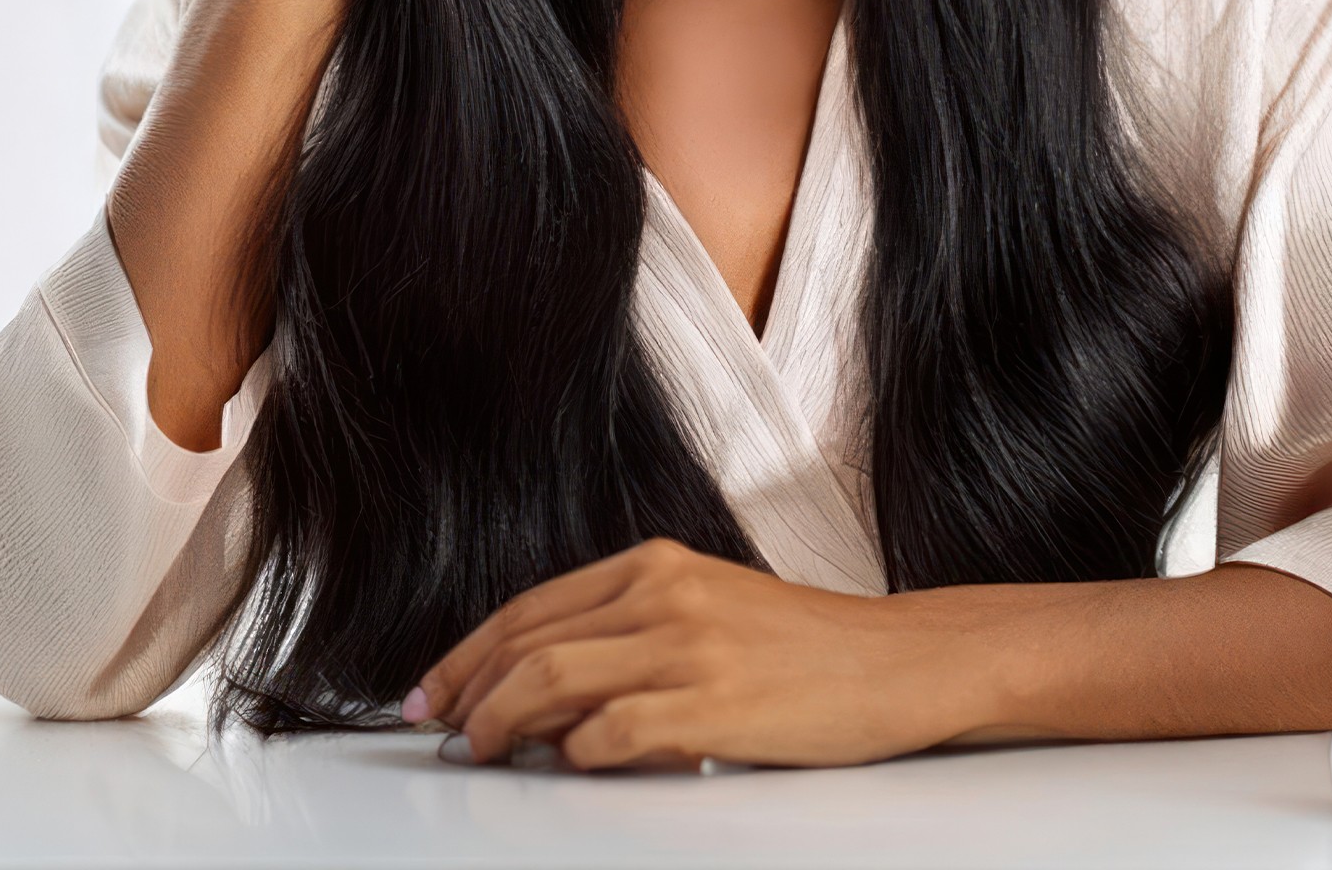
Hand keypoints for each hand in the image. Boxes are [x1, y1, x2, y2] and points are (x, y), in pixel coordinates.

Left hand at [408, 539, 997, 770]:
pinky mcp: (712, 706)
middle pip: (529, 642)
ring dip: (501, 722)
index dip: (470, 651)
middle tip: (441, 729)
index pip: (532, 605)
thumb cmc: (807, 645)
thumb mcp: (711, 606)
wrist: (895, 661)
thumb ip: (634, 628)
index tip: (435, 688)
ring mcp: (688, 648)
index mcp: (658, 564)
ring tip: (485, 751)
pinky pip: (611, 734)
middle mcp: (664, 594)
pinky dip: (575, 756)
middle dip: (468, 690)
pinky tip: (569, 766)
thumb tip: (547, 687)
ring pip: (553, 681)